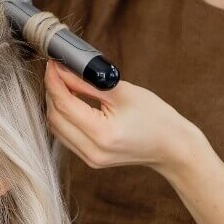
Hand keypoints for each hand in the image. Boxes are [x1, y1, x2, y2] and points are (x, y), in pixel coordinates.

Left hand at [44, 60, 203, 174]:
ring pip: (56, 128)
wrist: (172, 147)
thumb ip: (87, 82)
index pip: (64, 104)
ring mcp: (89, 158)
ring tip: (64, 84)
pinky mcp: (89, 159)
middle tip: (58, 71)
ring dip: (55, 104)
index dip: (54, 81)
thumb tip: (62, 70)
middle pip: (54, 117)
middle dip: (52, 92)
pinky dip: (63, 117)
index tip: (52, 64)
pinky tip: (70, 102)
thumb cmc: (155, 117)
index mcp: (102, 134)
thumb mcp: (122, 92)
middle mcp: (92, 151)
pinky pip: (64, 136)